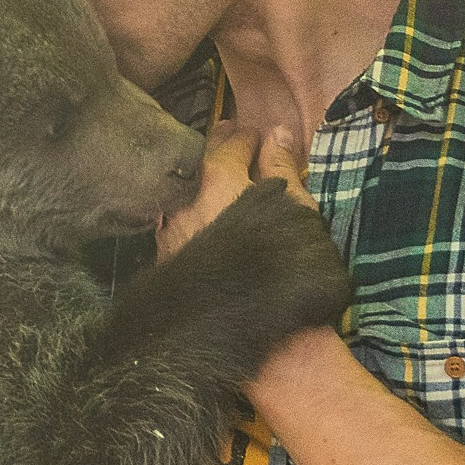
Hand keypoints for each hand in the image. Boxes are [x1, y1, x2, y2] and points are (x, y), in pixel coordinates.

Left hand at [156, 122, 315, 260]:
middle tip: (232, 133)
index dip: (248, 137)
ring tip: (220, 170)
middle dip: (219, 145)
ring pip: (185, 190)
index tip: (256, 134)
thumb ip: (281, 168)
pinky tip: (202, 211)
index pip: (234, 144)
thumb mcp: (297, 210)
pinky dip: (191, 206)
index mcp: (218, 179)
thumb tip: (275, 134)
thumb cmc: (285, 269)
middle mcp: (186, 200)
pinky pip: (177, 219)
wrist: (244, 331)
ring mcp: (171, 231)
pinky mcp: (167, 259)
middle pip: (201, 162)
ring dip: (202, 177)